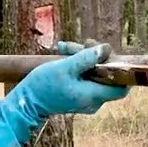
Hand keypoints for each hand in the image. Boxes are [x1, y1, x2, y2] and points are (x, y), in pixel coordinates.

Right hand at [11, 42, 130, 119]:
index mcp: (93, 96)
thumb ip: (86, 58)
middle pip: (107, 76)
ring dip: (83, 58)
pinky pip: (85, 78)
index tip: (109, 55)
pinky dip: (78, 66)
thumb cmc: (43, 86)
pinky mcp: (78, 95)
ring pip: (94, 75)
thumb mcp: (64, 67)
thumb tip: (105, 49)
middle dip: (95, 57)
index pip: (122, 88)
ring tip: (65, 47)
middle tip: (82, 44)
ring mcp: (86, 99)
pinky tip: (64, 55)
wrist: (25, 103)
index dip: (120, 70)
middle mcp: (93, 101)